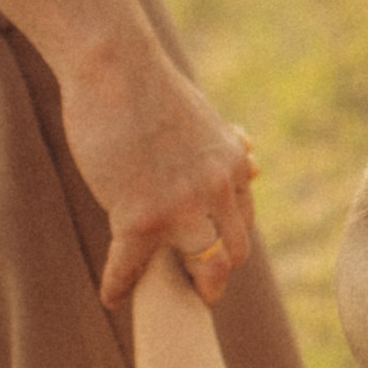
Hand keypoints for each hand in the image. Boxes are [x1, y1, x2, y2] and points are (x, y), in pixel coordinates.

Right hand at [57, 43, 258, 308]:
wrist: (114, 65)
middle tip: (197, 292)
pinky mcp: (139, 217)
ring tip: (163, 302)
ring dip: (184, 291)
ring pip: (203, 269)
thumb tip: (255, 162)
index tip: (210, 258)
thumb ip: (227, 147)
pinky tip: (112, 297)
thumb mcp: (204, 117)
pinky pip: (132, 268)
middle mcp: (217, 190)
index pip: (242, 223)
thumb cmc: (149, 87)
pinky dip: (120, 286)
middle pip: (233, 256)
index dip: (226, 244)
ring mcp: (180, 207)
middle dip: (215, 278)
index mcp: (233, 166)